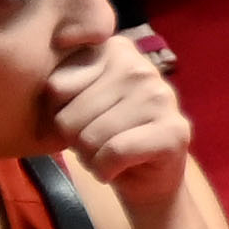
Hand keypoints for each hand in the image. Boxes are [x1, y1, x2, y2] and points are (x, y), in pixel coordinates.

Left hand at [42, 29, 192, 228]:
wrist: (147, 179)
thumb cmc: (104, 136)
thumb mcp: (75, 102)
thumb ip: (62, 82)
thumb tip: (53, 64)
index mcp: (114, 49)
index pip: (56, 87)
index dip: (57, 116)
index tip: (77, 122)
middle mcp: (140, 65)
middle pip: (71, 116)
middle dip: (74, 142)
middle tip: (94, 146)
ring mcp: (161, 96)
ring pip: (91, 137)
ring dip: (89, 159)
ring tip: (105, 156)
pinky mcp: (174, 130)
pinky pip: (114, 153)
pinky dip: (104, 170)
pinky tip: (115, 169)